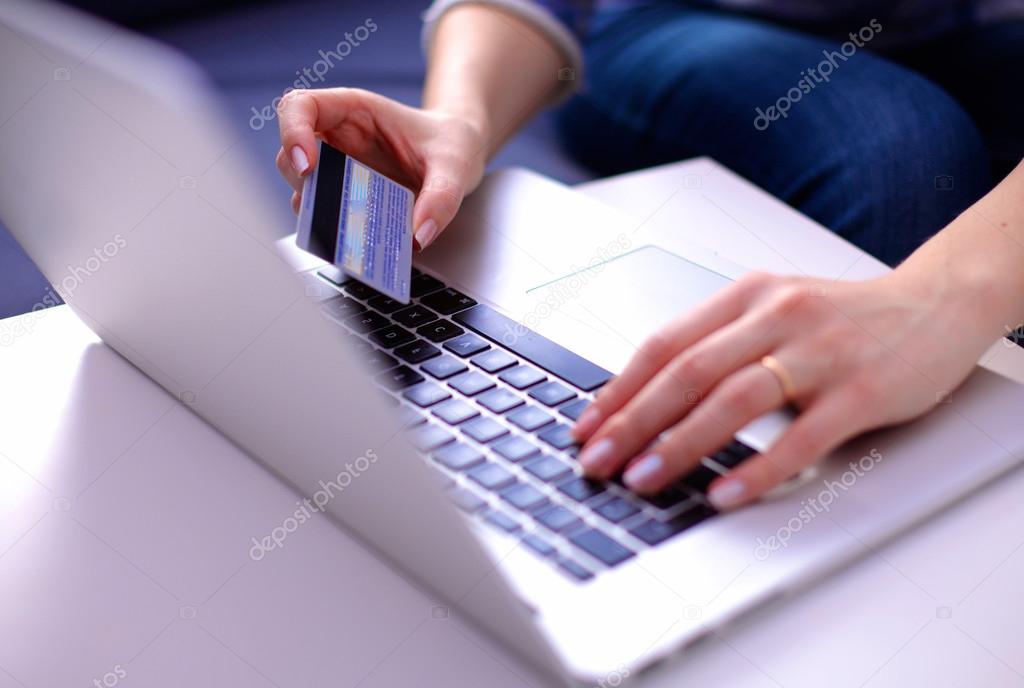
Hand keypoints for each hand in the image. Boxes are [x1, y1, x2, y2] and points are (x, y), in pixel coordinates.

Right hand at [275, 87, 486, 249]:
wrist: (460, 155)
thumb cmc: (451, 142)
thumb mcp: (456, 164)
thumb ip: (442, 197)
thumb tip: (418, 235)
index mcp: (353, 110)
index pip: (300, 107)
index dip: (292, 132)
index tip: (309, 165)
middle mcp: (337, 138)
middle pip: (291, 154)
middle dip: (304, 182)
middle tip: (330, 207)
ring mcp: (338, 169)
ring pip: (303, 189)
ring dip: (317, 211)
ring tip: (347, 230)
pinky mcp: (345, 197)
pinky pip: (326, 214)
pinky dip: (334, 229)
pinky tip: (358, 240)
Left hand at [571, 271, 996, 509]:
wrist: (934, 303)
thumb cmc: (839, 317)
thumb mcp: (770, 311)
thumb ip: (716, 345)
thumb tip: (645, 400)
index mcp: (746, 296)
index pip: (665, 344)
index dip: (619, 389)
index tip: (586, 428)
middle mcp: (777, 316)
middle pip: (688, 372)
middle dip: (633, 422)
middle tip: (598, 461)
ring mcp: (819, 352)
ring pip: (734, 399)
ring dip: (681, 444)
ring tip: (644, 479)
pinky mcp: (861, 391)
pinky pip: (800, 436)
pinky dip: (758, 468)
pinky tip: (726, 493)